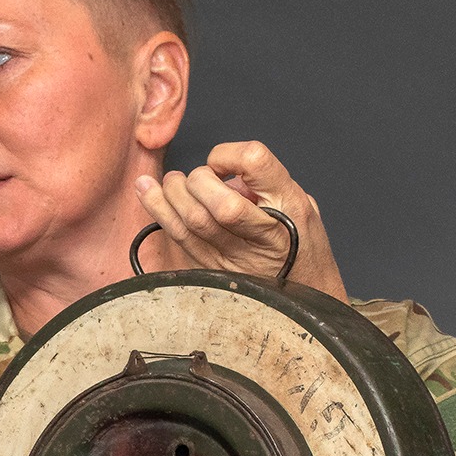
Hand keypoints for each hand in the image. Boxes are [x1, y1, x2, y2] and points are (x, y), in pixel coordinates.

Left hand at [134, 141, 348, 300]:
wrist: (306, 301)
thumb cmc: (302, 245)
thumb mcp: (300, 203)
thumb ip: (265, 184)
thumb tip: (221, 175)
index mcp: (291, 207)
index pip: (255, 163)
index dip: (228, 155)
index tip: (223, 163)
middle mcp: (265, 234)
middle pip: (217, 203)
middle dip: (196, 181)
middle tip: (194, 177)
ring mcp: (237, 259)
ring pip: (191, 223)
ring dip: (169, 194)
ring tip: (168, 182)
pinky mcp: (215, 273)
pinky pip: (180, 241)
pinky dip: (160, 212)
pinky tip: (149, 193)